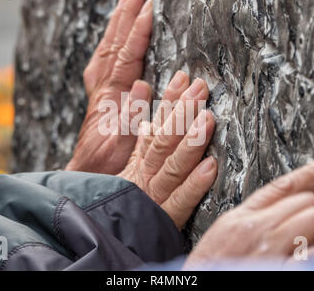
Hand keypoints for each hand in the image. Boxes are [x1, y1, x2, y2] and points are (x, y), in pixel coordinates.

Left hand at [66, 0, 153, 173]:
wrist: (84, 177)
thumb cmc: (103, 169)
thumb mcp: (118, 152)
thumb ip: (129, 120)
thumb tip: (140, 86)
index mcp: (111, 101)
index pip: (125, 59)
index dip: (136, 34)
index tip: (148, 9)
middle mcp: (103, 93)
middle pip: (113, 47)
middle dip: (125, 17)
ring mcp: (100, 94)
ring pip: (107, 51)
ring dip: (117, 25)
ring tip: (127, 2)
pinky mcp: (100, 99)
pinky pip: (103, 63)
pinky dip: (110, 43)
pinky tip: (115, 37)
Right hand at [118, 71, 217, 228]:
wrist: (103, 234)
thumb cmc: (120, 201)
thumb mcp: (128, 167)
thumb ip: (138, 137)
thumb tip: (143, 102)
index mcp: (139, 162)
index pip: (155, 126)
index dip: (169, 102)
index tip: (182, 79)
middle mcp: (146, 175)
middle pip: (164, 141)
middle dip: (182, 113)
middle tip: (199, 88)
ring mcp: (154, 197)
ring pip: (172, 166)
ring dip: (190, 141)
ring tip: (207, 118)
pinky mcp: (164, 220)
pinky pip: (179, 202)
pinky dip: (194, 184)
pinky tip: (210, 167)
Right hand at [185, 150, 313, 267]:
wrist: (198, 285)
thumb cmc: (210, 267)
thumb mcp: (224, 234)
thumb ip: (253, 217)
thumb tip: (286, 209)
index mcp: (240, 218)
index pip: (283, 185)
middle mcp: (256, 230)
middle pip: (308, 202)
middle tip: (306, 235)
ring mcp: (269, 251)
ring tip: (304, 251)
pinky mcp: (280, 270)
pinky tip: (302, 262)